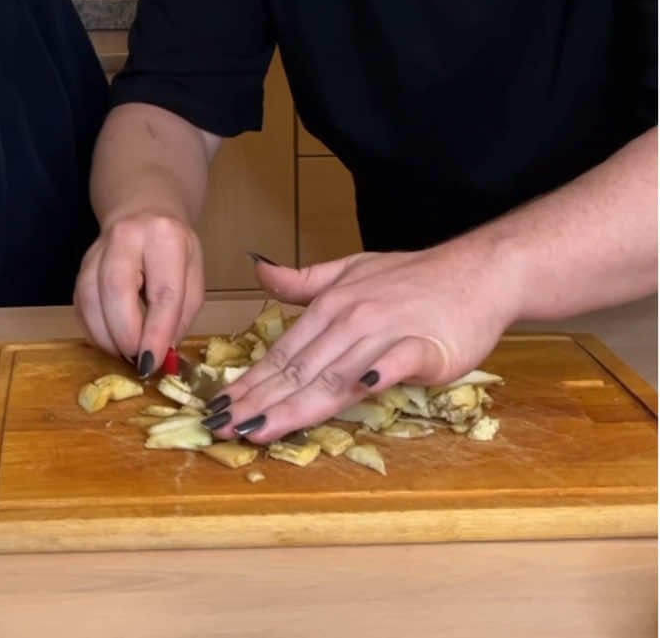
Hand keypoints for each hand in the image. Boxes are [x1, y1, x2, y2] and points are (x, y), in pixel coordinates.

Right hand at [73, 210, 204, 374]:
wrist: (144, 210)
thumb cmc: (173, 248)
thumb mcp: (193, 276)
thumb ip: (180, 315)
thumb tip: (162, 353)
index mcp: (164, 236)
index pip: (162, 290)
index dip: (156, 331)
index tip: (154, 363)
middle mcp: (126, 236)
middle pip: (116, 289)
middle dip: (126, 334)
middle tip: (139, 360)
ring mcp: (98, 249)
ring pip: (90, 298)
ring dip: (106, 337)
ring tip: (126, 353)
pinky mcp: (81, 265)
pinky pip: (80, 304)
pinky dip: (94, 331)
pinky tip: (110, 340)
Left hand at [210, 240, 521, 442]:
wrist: (477, 271)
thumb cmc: (415, 277)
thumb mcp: (352, 269)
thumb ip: (304, 280)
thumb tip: (259, 271)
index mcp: (331, 306)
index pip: (283, 352)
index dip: (250, 381)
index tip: (219, 406)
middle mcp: (351, 319)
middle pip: (299, 369)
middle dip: (257, 401)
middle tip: (222, 427)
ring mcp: (385, 332)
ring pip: (333, 375)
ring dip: (294, 405)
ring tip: (259, 428)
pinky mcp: (422, 346)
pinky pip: (393, 363)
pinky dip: (373, 377)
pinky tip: (354, 395)